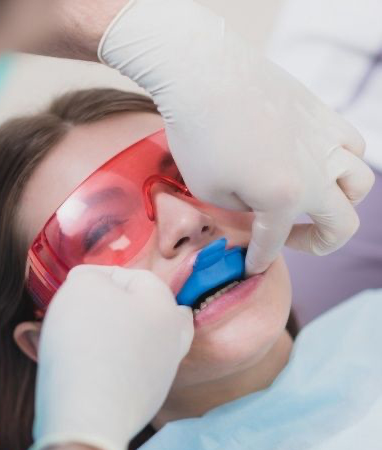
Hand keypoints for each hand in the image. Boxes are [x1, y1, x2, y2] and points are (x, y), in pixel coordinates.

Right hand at [24, 265, 192, 449]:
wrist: (87, 415)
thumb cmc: (85, 341)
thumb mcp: (82, 287)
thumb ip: (90, 275)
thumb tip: (91, 282)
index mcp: (164, 307)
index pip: (135, 276)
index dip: (100, 275)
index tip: (73, 286)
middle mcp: (172, 340)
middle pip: (150, 311)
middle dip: (120, 306)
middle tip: (89, 310)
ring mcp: (161, 374)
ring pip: (142, 342)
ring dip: (117, 335)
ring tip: (86, 337)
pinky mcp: (144, 401)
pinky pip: (129, 371)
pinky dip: (113, 364)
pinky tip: (89, 366)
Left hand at [99, 0, 374, 274]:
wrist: (204, 75)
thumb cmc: (198, 135)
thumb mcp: (208, 190)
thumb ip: (241, 210)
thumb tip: (256, 208)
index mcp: (285, 198)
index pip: (275, 242)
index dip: (259, 259)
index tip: (250, 267)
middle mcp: (316, 172)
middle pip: (342, 223)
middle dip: (319, 243)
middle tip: (292, 240)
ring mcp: (325, 139)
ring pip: (359, 182)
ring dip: (340, 201)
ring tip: (312, 200)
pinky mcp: (322, 113)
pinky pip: (351, 144)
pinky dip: (342, 161)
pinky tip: (316, 160)